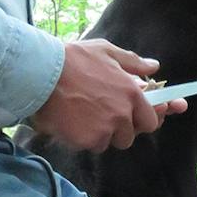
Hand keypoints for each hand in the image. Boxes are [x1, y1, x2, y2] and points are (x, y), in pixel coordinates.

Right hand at [31, 38, 186, 151]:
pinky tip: (72, 121)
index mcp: (132, 94)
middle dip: (118, 130)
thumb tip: (154, 67)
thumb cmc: (73, 59)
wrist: (42, 73)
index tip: (130, 117)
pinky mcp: (86, 140)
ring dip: (99, 134)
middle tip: (100, 114)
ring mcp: (105, 129)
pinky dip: (82, 138)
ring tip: (83, 115)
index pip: (150, 121)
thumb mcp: (106, 51)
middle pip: (129, 136)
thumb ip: (133, 62)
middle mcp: (122, 114)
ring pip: (108, 142)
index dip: (141, 120)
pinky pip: (90, 146)